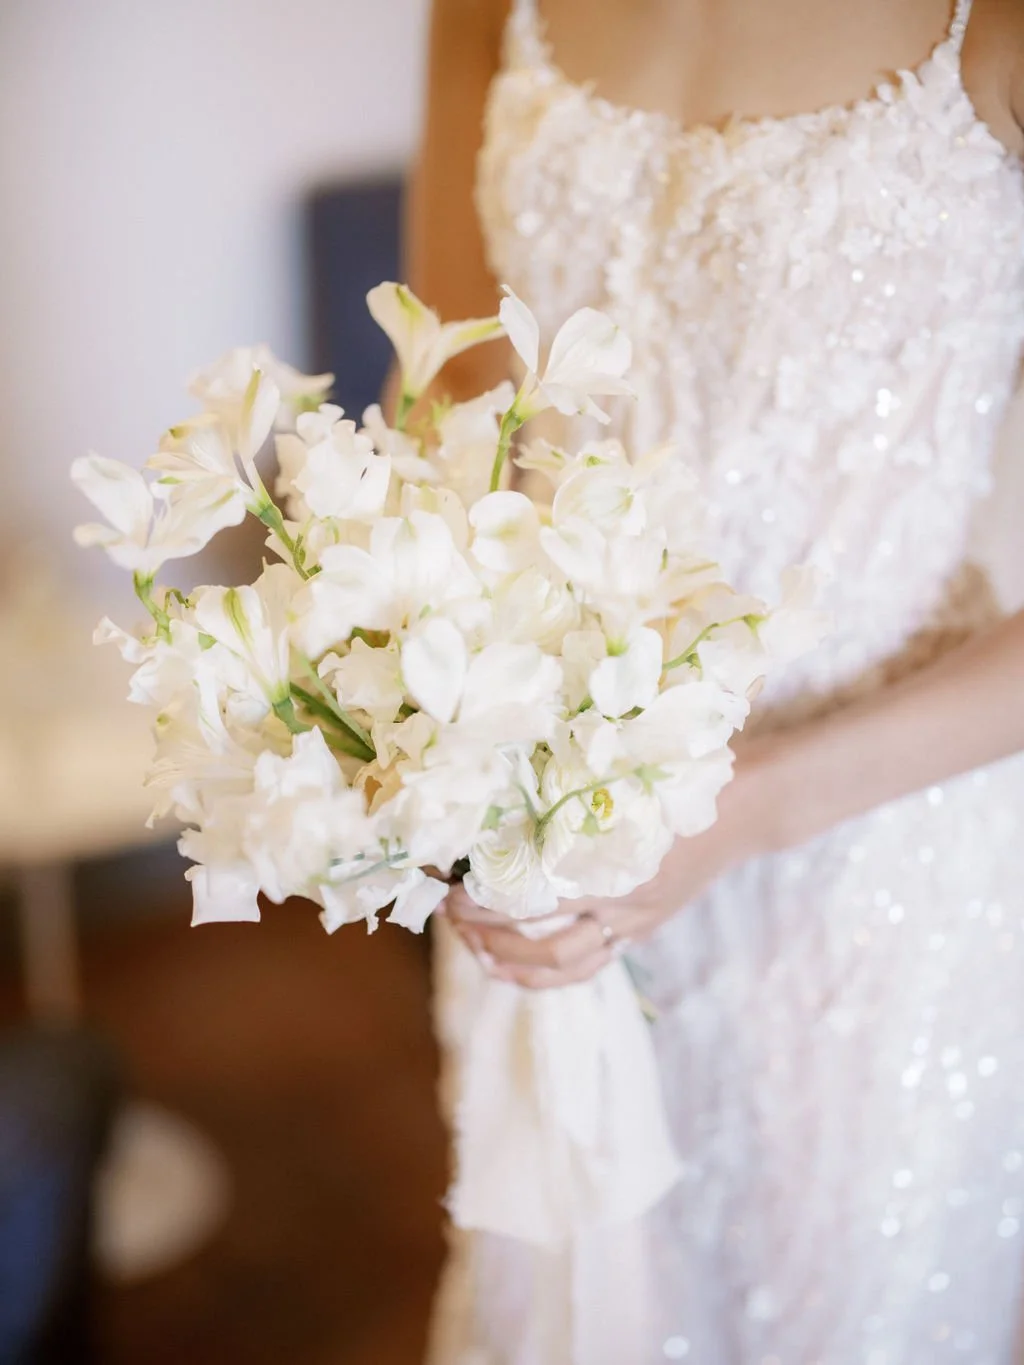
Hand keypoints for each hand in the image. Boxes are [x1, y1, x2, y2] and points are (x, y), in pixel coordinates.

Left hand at [445, 746, 769, 989]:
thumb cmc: (680, 776)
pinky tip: (509, 965)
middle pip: (542, 940)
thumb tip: (496, 784)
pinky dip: (544, 973)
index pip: (534, 893)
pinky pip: (587, 965)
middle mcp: (623, 901)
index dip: (486, 895)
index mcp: (615, 861)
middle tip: (449, 912)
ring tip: (472, 946)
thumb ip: (571, 787)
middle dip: (488, 930)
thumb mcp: (625, 773)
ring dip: (511, 960)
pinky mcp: (640, 930)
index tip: (447, 881)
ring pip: (562, 964)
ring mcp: (633, 922)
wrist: (744, 806)